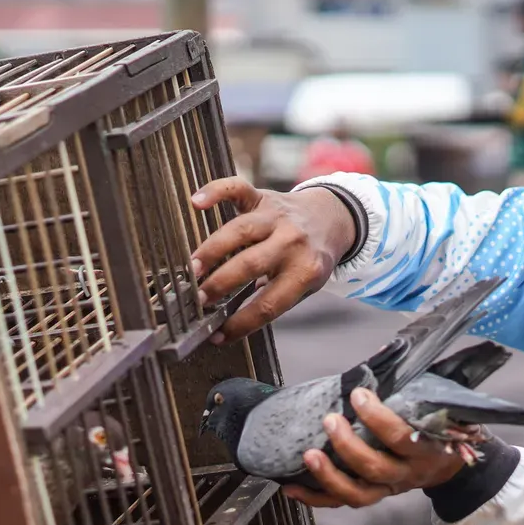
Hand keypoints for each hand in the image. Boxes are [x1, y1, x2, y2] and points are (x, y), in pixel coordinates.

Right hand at [189, 177, 356, 342]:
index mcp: (305, 272)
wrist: (332, 219)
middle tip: (197, 300)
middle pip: (251, 264)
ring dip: (212, 250)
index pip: (269, 304)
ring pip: (240, 230)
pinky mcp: (264, 197)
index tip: (218, 335)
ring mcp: (277, 217)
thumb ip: (272, 300)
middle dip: (220, 284)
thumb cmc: (309, 260)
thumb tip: (226, 325)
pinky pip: (238, 189)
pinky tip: (196, 202)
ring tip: (191, 270)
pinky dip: (216, 191)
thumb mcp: (304, 286)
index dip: (242, 323)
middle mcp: (292, 243)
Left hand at [282, 388, 466, 508]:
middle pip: (375, 468)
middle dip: (349, 445)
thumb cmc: (433, 426)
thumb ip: (408, 382)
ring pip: (357, 493)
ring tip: (308, 455)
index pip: (400, 437)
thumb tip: (382, 351)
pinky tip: (291, 487)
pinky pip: (341, 503)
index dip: (378, 418)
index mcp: (424, 448)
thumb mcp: (430, 404)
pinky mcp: (370, 497)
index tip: (358, 394)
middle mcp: (405, 473)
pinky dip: (315, 498)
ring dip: (329, 476)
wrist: (445, 465)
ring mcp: (387, 489)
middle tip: (330, 420)